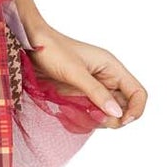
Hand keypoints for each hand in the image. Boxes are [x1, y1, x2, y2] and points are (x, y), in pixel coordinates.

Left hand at [25, 24, 146, 127]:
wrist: (29, 45)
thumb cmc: (52, 51)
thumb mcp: (75, 73)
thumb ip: (97, 93)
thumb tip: (118, 114)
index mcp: (112, 68)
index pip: (138, 93)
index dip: (135, 110)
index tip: (122, 120)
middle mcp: (107, 78)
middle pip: (124, 106)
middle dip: (115, 118)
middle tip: (96, 119)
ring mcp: (93, 87)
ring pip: (108, 112)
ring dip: (99, 119)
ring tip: (82, 116)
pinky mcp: (79, 94)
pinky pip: (92, 111)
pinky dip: (87, 118)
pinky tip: (74, 115)